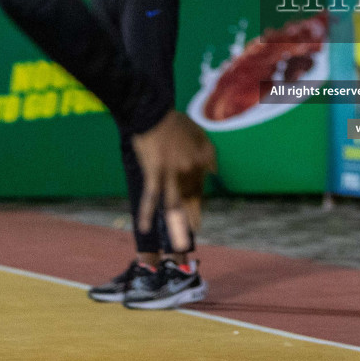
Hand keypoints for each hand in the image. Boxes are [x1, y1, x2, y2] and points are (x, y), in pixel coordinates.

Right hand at [132, 111, 216, 252]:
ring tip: (181, 248)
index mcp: (201, 161)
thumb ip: (209, 153)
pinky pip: (152, 197)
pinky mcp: (154, 173)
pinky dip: (147, 212)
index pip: (200, 187)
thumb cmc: (174, 122)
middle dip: (193, 219)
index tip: (196, 217)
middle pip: (191, 200)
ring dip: (178, 228)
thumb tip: (215, 171)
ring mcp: (172, 174)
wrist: (153, 112)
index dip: (197, 202)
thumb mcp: (200, 133)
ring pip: (175, 205)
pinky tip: (144, 227)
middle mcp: (190, 171)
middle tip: (193, 238)